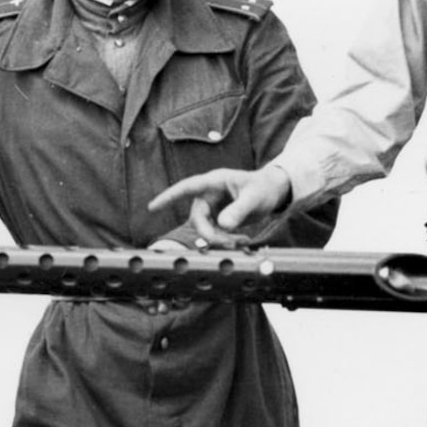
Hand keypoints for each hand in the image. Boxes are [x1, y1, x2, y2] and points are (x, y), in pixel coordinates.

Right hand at [146, 164, 292, 247]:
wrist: (274, 191)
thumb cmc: (264, 187)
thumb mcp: (254, 198)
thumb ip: (239, 210)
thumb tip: (223, 225)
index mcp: (214, 182)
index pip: (186, 187)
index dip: (168, 197)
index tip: (152, 207)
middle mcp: (209, 194)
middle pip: (197, 218)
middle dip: (210, 234)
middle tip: (231, 244)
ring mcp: (213, 206)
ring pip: (205, 228)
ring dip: (220, 239)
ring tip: (242, 242)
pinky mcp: (218, 217)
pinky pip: (214, 232)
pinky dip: (225, 240)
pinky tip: (242, 241)